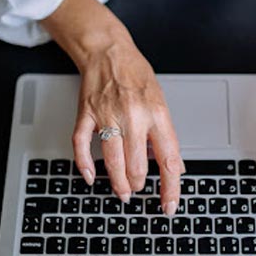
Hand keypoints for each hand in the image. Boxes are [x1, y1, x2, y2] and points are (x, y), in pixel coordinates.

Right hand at [72, 39, 183, 213]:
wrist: (108, 50)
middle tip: (138, 187)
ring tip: (122, 190)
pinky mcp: (86, 114)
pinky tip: (90, 176)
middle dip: (138, 184)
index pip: (168, 159)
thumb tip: (174, 166)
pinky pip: (81, 145)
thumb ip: (166, 135)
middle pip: (137, 165)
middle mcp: (134, 116)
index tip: (169, 205)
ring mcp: (107, 115)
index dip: (170, 187)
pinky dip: (84, 165)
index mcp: (157, 114)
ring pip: (112, 161)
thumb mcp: (161, 101)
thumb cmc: (136, 74)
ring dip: (118, 182)